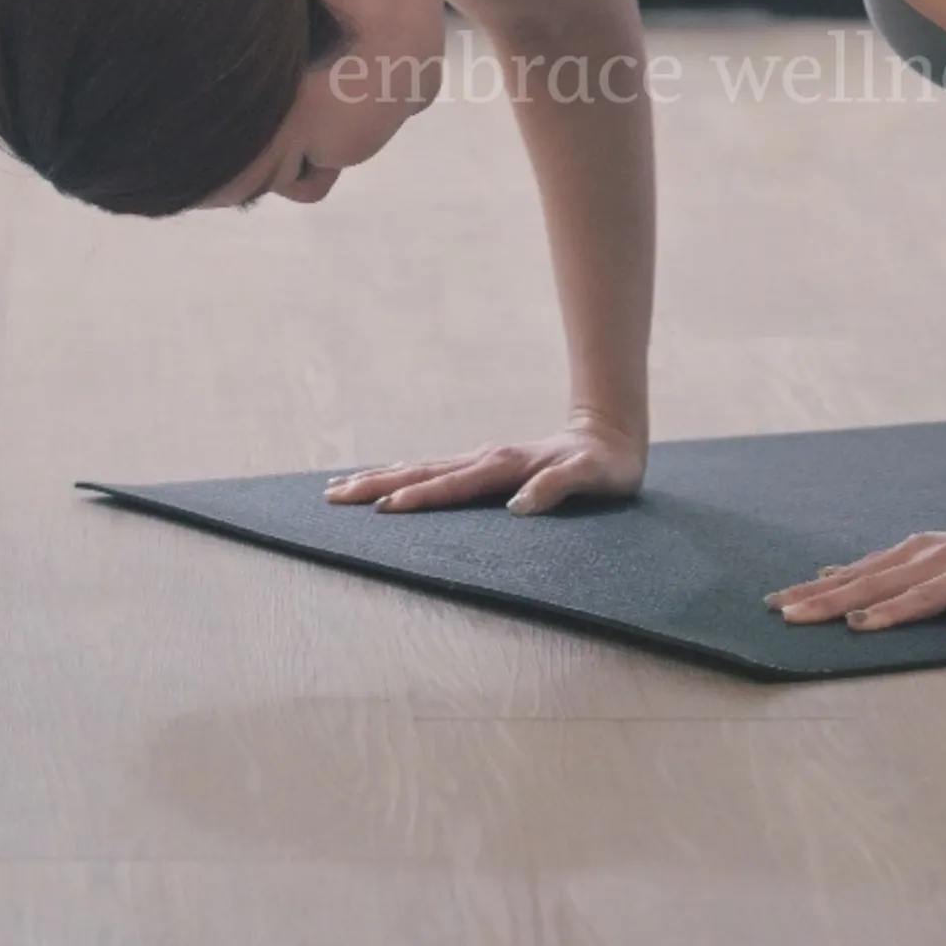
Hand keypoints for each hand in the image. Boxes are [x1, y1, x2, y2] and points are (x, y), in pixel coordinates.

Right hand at [323, 412, 645, 516]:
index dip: (420, 497)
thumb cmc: (605, 465)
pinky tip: (384, 483)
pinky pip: (432, 471)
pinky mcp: (483, 465)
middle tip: (334, 497)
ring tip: (339, 488)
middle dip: (377, 485)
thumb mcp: (594, 476)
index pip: (453, 485)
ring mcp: (481, 459)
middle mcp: (486, 459)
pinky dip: (401, 476)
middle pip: (421, 471)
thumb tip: (519, 507)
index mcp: (505, 465)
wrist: (611, 436)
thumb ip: (559, 486)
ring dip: (380, 478)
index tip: (385, 509)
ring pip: (420, 468)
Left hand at [764, 505, 945, 633]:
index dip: (816, 591)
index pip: (857, 575)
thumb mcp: (923, 558)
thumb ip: (880, 570)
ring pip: (927, 593)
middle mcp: (936, 558)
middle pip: (878, 583)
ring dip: (893, 610)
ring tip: (859, 628)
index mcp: (914, 554)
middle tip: (793, 616)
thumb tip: (825, 575)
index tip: (776, 605)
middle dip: (833, 601)